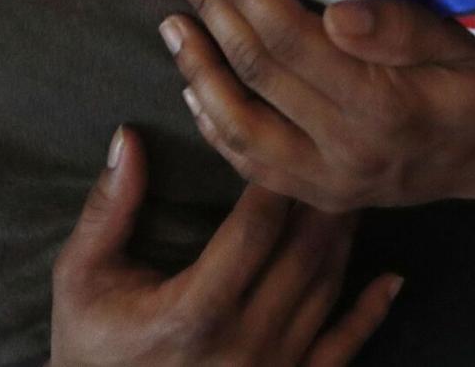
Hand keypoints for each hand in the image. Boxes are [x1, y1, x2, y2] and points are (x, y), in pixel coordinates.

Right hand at [49, 125, 399, 366]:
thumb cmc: (89, 349)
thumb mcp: (81, 278)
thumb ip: (108, 208)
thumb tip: (128, 136)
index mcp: (193, 313)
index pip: (255, 229)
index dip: (277, 177)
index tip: (289, 131)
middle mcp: (241, 346)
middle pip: (302, 253)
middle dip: (321, 195)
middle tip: (340, 142)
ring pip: (325, 291)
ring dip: (344, 236)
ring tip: (356, 184)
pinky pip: (339, 352)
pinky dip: (369, 314)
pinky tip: (393, 279)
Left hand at [158, 0, 474, 211]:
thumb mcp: (466, 46)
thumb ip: (404, 30)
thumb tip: (336, 14)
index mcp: (382, 107)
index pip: (291, 40)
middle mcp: (344, 152)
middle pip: (257, 73)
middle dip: (213, 10)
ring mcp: (326, 183)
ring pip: (239, 127)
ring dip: (198, 68)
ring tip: (172, 20)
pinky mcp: (317, 197)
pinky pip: (251, 163)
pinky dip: (215, 124)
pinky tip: (194, 86)